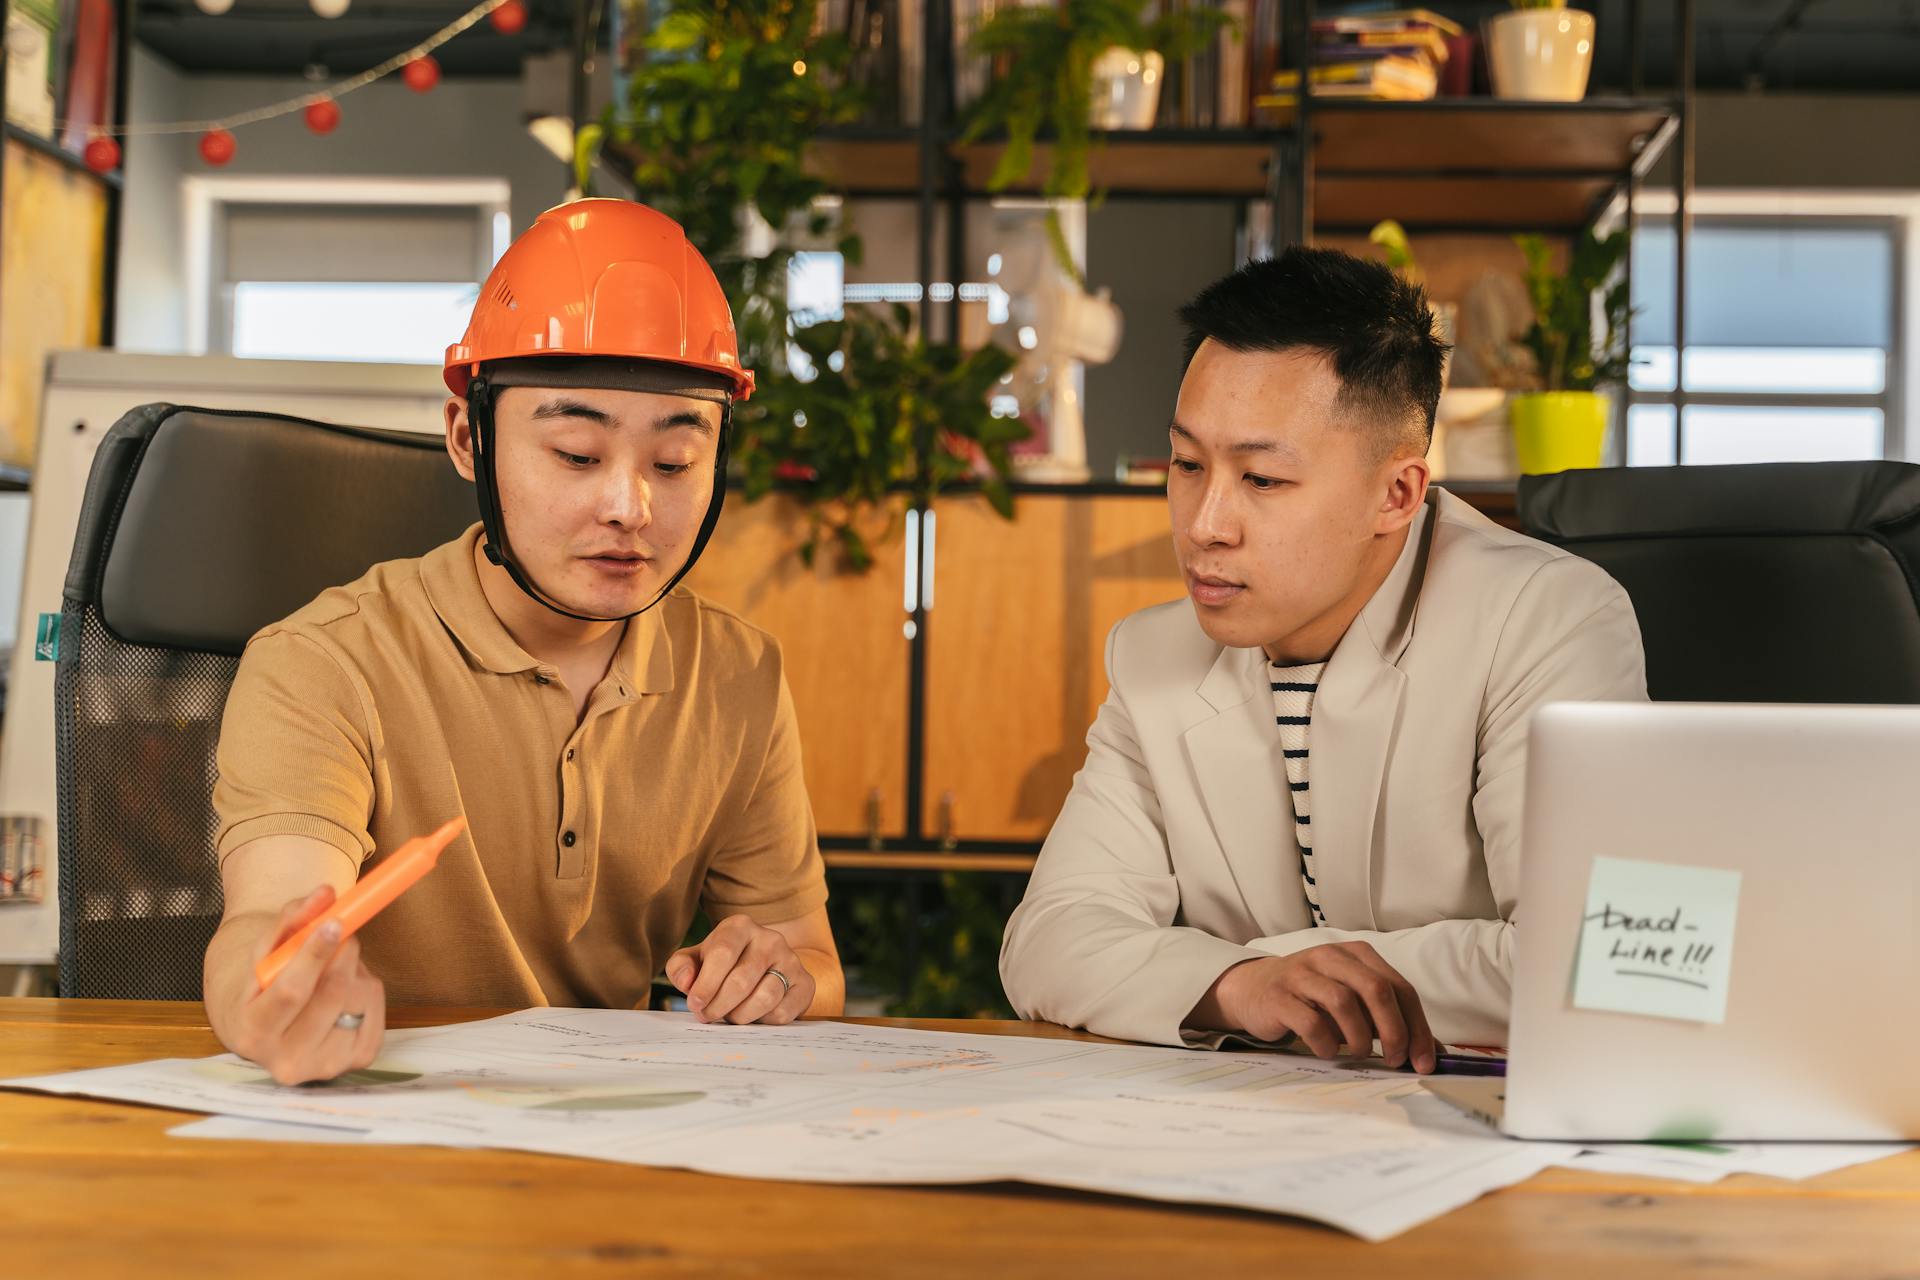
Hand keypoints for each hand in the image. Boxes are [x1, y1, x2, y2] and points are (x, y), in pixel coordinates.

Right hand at [227, 886, 386, 1084]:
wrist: (268, 1025)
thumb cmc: (266, 982)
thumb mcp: (268, 948)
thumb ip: (293, 918)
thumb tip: (326, 893)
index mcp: (252, 1030)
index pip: (291, 992)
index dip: (315, 955)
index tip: (334, 923)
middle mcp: (285, 1059)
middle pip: (331, 995)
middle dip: (343, 954)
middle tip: (341, 932)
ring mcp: (323, 1066)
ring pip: (358, 1001)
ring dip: (355, 972)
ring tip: (334, 969)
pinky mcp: (355, 1062)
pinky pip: (377, 1013)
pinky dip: (368, 992)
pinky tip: (347, 992)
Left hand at [664, 914, 812, 1025]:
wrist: (765, 968)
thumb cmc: (723, 965)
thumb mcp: (696, 960)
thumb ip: (681, 967)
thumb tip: (687, 982)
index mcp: (740, 927)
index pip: (722, 953)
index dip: (706, 984)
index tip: (695, 1005)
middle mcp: (770, 939)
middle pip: (741, 980)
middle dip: (719, 1006)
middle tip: (708, 1016)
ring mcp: (791, 960)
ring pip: (765, 997)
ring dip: (740, 1016)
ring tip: (730, 1016)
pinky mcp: (805, 984)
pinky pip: (782, 1012)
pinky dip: (763, 1021)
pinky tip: (754, 1016)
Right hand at [1205, 943, 1436, 1072]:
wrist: (1254, 989)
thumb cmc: (1313, 998)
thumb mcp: (1354, 1001)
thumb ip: (1390, 1020)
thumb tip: (1432, 1052)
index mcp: (1357, 954)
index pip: (1400, 987)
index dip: (1417, 1026)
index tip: (1423, 1061)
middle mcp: (1331, 956)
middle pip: (1376, 989)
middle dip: (1394, 1031)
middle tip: (1395, 1060)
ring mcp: (1302, 973)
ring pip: (1344, 1002)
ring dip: (1359, 1037)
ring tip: (1359, 1053)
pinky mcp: (1279, 996)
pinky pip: (1310, 1021)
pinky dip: (1326, 1043)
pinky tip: (1327, 1051)